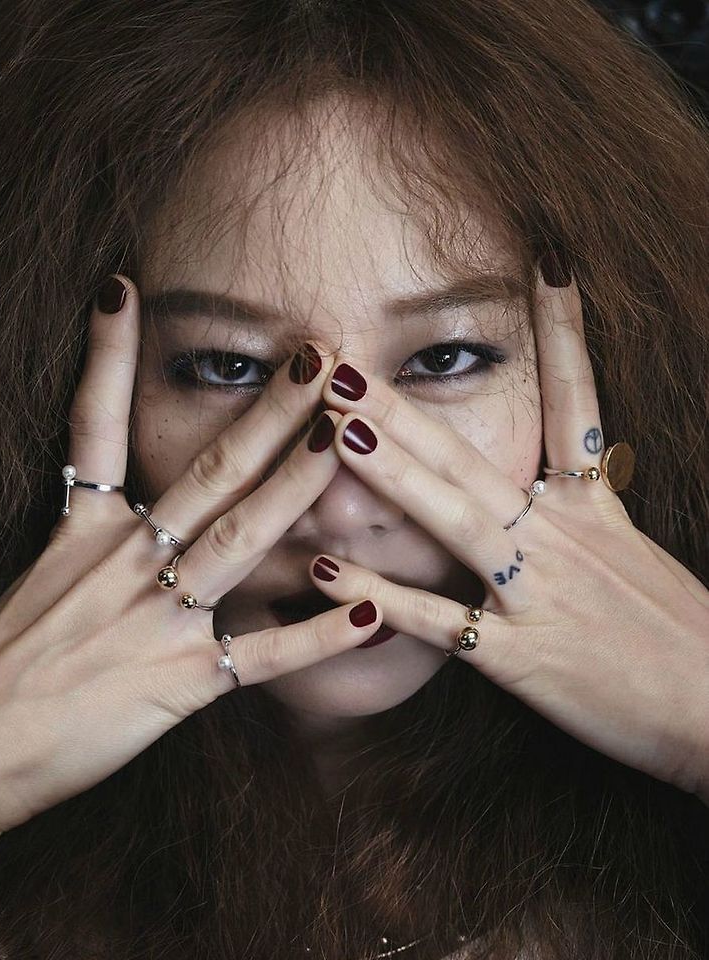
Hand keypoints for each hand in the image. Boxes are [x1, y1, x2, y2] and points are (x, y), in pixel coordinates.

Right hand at [0, 276, 382, 841]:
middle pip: (202, 471)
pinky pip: (261, 656)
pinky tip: (367, 611)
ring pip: (235, 539)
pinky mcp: (179, 681)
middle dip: (264, 413)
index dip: (105, 356)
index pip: (91, 426)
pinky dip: (314, 635)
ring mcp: (154, 617)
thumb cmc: (7, 662)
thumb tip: (136, 503)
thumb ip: (94, 533)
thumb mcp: (44, 576)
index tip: (123, 288)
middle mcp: (122, 560)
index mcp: (85, 532)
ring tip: (346, 442)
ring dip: (293, 488)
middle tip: (317, 356)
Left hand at [307, 263, 708, 802]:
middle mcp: (561, 535)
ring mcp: (536, 592)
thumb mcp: (633, 554)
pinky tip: (327, 572)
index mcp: (594, 506)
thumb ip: (581, 514)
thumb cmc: (679, 635)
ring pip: (456, 519)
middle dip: (405, 407)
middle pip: (476, 455)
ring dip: (394, 472)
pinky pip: (439, 622)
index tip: (545, 261)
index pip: (574, 402)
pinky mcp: (519, 656)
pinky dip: (382, 599)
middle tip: (345, 360)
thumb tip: (543, 487)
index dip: (564, 330)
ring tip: (335, 429)